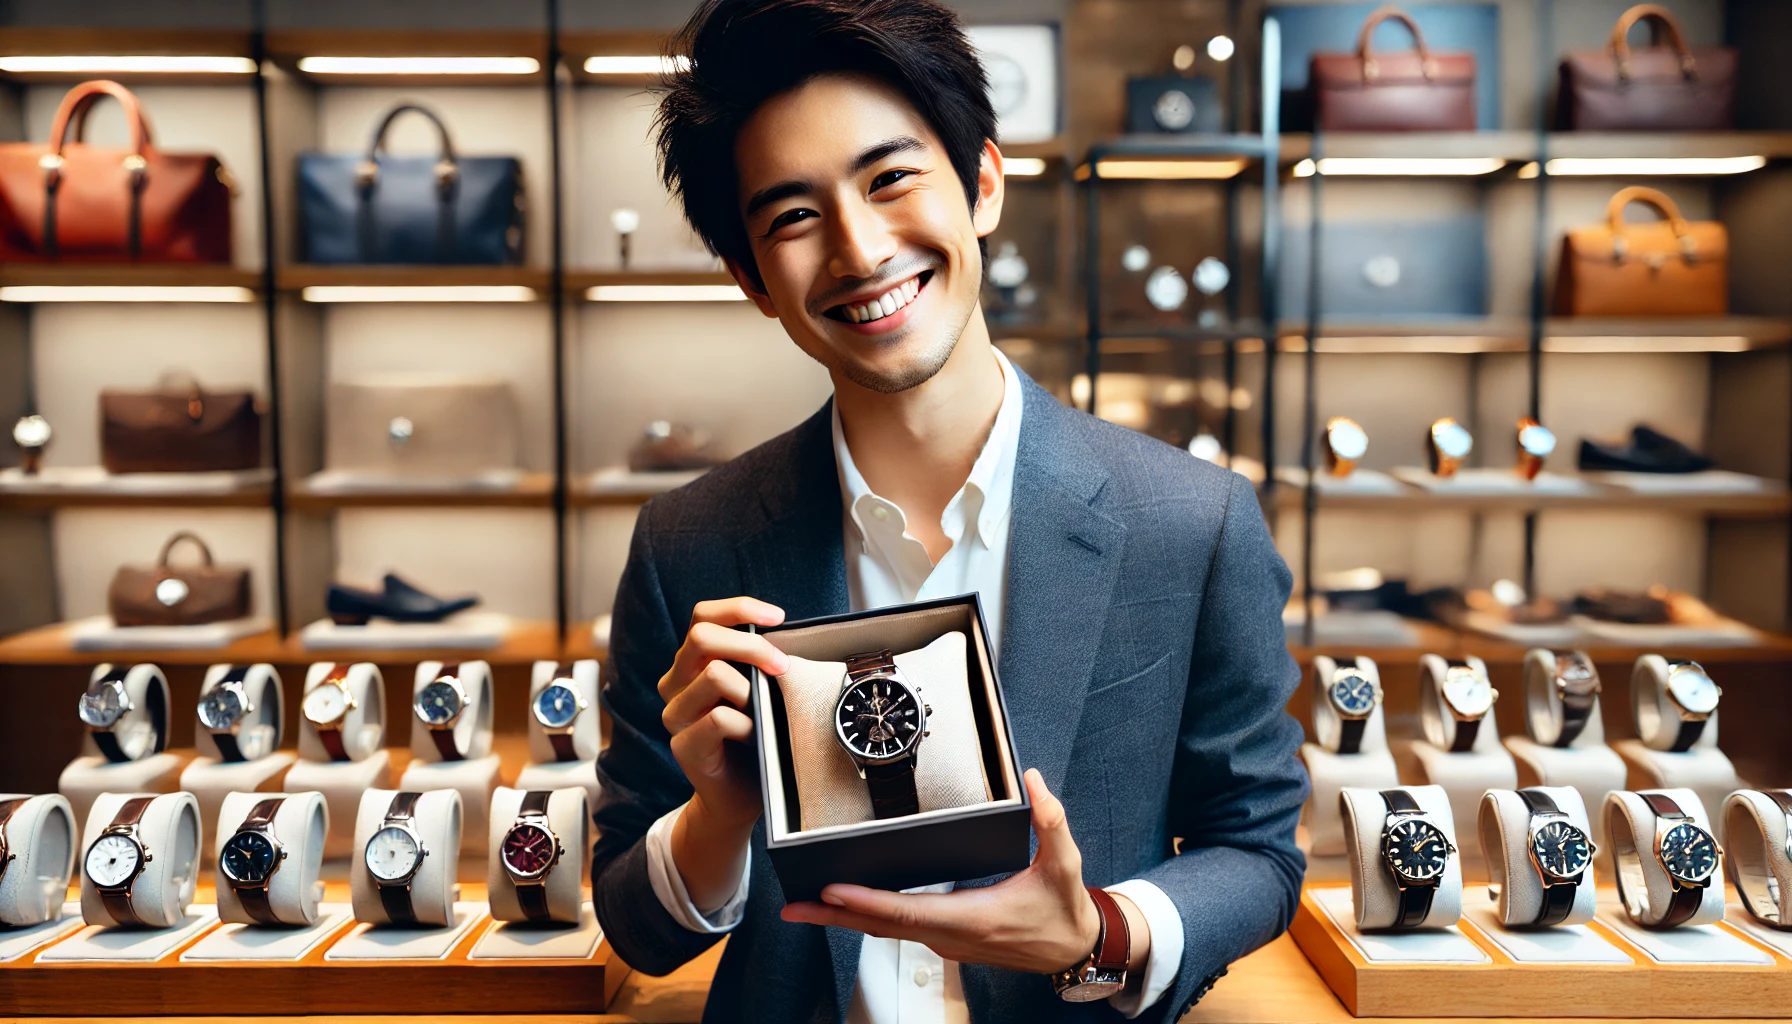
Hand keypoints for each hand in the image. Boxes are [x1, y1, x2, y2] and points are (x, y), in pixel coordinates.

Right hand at [660, 596, 789, 909]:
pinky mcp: (682, 745)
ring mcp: (674, 714)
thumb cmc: (757, 739)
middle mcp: (675, 683)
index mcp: (692, 663)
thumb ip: (758, 663)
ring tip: (763, 713)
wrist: (741, 798)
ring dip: (751, 691)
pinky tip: (754, 738)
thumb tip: (786, 634)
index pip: (703, 616)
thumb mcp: (760, 691)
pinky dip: (747, 725)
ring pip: (714, 674)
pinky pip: (720, 718)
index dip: (740, 608)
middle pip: (702, 637)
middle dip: (751, 645)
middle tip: (783, 666)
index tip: (779, 618)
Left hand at [781, 769, 1142, 975]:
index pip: (909, 911)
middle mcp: (953, 936)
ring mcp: (947, 942)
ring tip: (805, 905)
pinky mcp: (947, 941)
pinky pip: (897, 931)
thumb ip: (1050, 820)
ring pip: (885, 932)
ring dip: (844, 920)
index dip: (868, 902)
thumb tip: (1035, 781)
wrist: (1074, 949)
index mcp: (974, 917)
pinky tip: (846, 906)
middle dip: (834, 917)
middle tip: (794, 906)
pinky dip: (867, 918)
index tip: (833, 890)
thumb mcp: (1065, 863)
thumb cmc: (1065, 908)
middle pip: (882, 926)